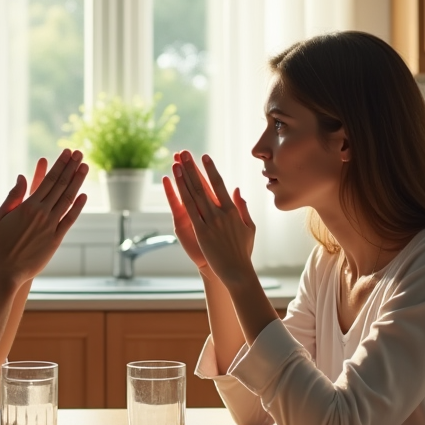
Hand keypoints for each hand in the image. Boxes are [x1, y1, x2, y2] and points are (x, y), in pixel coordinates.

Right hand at [0, 149, 88, 285]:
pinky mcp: (56, 239)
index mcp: (27, 206)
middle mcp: (42, 213)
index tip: (67, 153)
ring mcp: (51, 226)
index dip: (59, 165)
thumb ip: (12, 197)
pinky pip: (70, 220)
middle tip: (80, 153)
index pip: (48, 180)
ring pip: (68, 199)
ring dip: (77, 182)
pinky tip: (83, 195)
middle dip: (71, 167)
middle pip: (61, 185)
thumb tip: (22, 178)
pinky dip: (78, 207)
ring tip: (85, 167)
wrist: (5, 270)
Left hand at [169, 152, 255, 286]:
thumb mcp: (249, 227)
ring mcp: (211, 221)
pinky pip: (189, 209)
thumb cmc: (243, 251)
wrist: (237, 271)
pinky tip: (176, 182)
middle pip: (204, 185)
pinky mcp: (201, 231)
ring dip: (185, 176)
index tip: (205, 157)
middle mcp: (221, 212)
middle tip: (186, 152)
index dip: (211, 170)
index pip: (220, 185)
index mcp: (233, 210)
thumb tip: (237, 190)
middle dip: (194, 167)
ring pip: (195, 194)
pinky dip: (182, 194)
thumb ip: (243, 208)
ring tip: (178, 162)